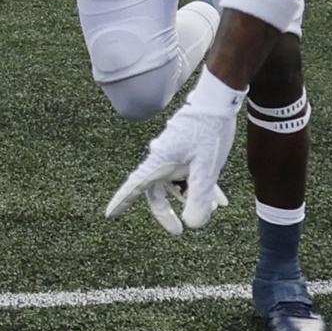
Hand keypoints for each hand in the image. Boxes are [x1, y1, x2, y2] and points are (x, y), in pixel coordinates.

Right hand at [103, 72, 242, 234]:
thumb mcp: (206, 168)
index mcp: (159, 162)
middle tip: (179, 231)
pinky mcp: (188, 151)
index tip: (110, 214)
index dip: (122, 201)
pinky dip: (202, 186)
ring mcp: (175, 155)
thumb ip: (199, 197)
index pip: (135, 187)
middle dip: (169, 212)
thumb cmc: (209, 130)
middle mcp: (162, 159)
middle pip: (157, 192)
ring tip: (214, 208)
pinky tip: (221, 200)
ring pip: (178, 184)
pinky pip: (190, 174)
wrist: (219, 100)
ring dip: (192, 197)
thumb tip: (194, 224)